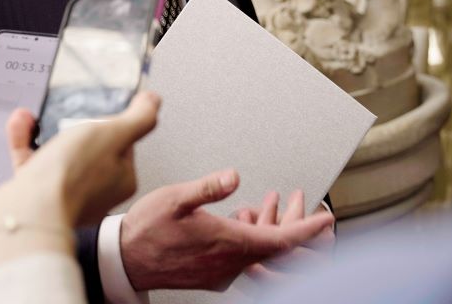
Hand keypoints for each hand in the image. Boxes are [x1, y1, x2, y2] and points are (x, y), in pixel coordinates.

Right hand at [0, 91, 160, 231]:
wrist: (30, 210)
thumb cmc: (74, 175)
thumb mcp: (114, 134)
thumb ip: (139, 118)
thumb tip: (154, 102)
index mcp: (121, 180)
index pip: (122, 145)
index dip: (109, 126)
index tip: (97, 119)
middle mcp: (95, 191)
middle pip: (88, 148)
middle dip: (72, 127)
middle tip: (64, 118)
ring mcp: (65, 195)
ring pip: (56, 155)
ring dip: (44, 129)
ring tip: (36, 115)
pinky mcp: (37, 196)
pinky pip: (32, 162)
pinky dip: (25, 140)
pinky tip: (21, 122)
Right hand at [119, 170, 333, 291]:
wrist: (125, 259)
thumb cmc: (146, 229)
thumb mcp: (176, 198)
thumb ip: (207, 187)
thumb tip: (232, 176)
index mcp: (228, 243)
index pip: (281, 241)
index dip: (308, 229)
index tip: (326, 219)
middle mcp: (230, 263)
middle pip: (277, 250)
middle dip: (296, 227)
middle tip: (305, 205)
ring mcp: (223, 272)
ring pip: (261, 254)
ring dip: (271, 230)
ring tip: (271, 205)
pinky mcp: (213, 275)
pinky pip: (246, 259)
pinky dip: (253, 239)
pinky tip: (243, 219)